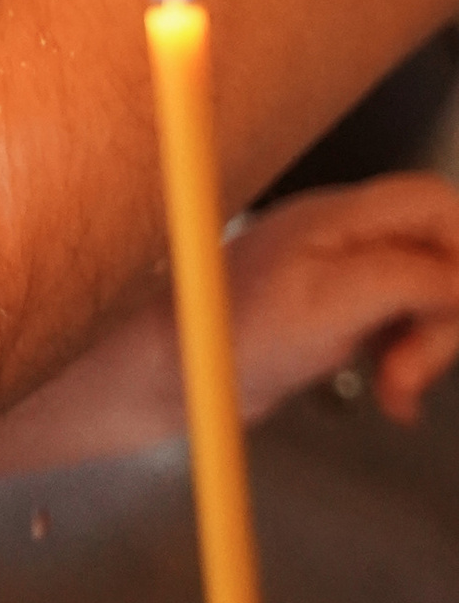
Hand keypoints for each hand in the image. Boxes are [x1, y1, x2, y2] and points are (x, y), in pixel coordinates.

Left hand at [226, 172, 458, 425]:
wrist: (172, 379)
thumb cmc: (227, 339)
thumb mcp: (329, 307)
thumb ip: (405, 281)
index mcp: (340, 218)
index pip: (434, 203)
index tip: (454, 309)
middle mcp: (346, 237)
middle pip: (441, 255)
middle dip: (444, 317)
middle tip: (408, 369)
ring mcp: (345, 276)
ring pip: (429, 298)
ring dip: (426, 351)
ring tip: (394, 391)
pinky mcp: (342, 316)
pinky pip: (404, 330)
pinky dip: (408, 367)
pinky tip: (394, 399)